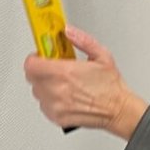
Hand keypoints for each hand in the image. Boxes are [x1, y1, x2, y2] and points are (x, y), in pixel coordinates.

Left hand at [23, 25, 147, 139]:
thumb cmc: (111, 87)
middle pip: (32, 77)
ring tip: (61, 82)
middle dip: (40, 70)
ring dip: (44, 84)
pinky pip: (43, 105)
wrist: (118, 110)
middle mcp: (56, 90)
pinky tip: (63, 95)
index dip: (35, 58)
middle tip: (52, 67)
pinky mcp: (56, 117)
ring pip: (37, 91)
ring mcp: (55, 105)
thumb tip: (69, 31)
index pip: (31, 64)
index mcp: (65, 73)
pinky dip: (49, 99)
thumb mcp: (101, 55)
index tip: (42, 55)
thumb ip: (82, 40)